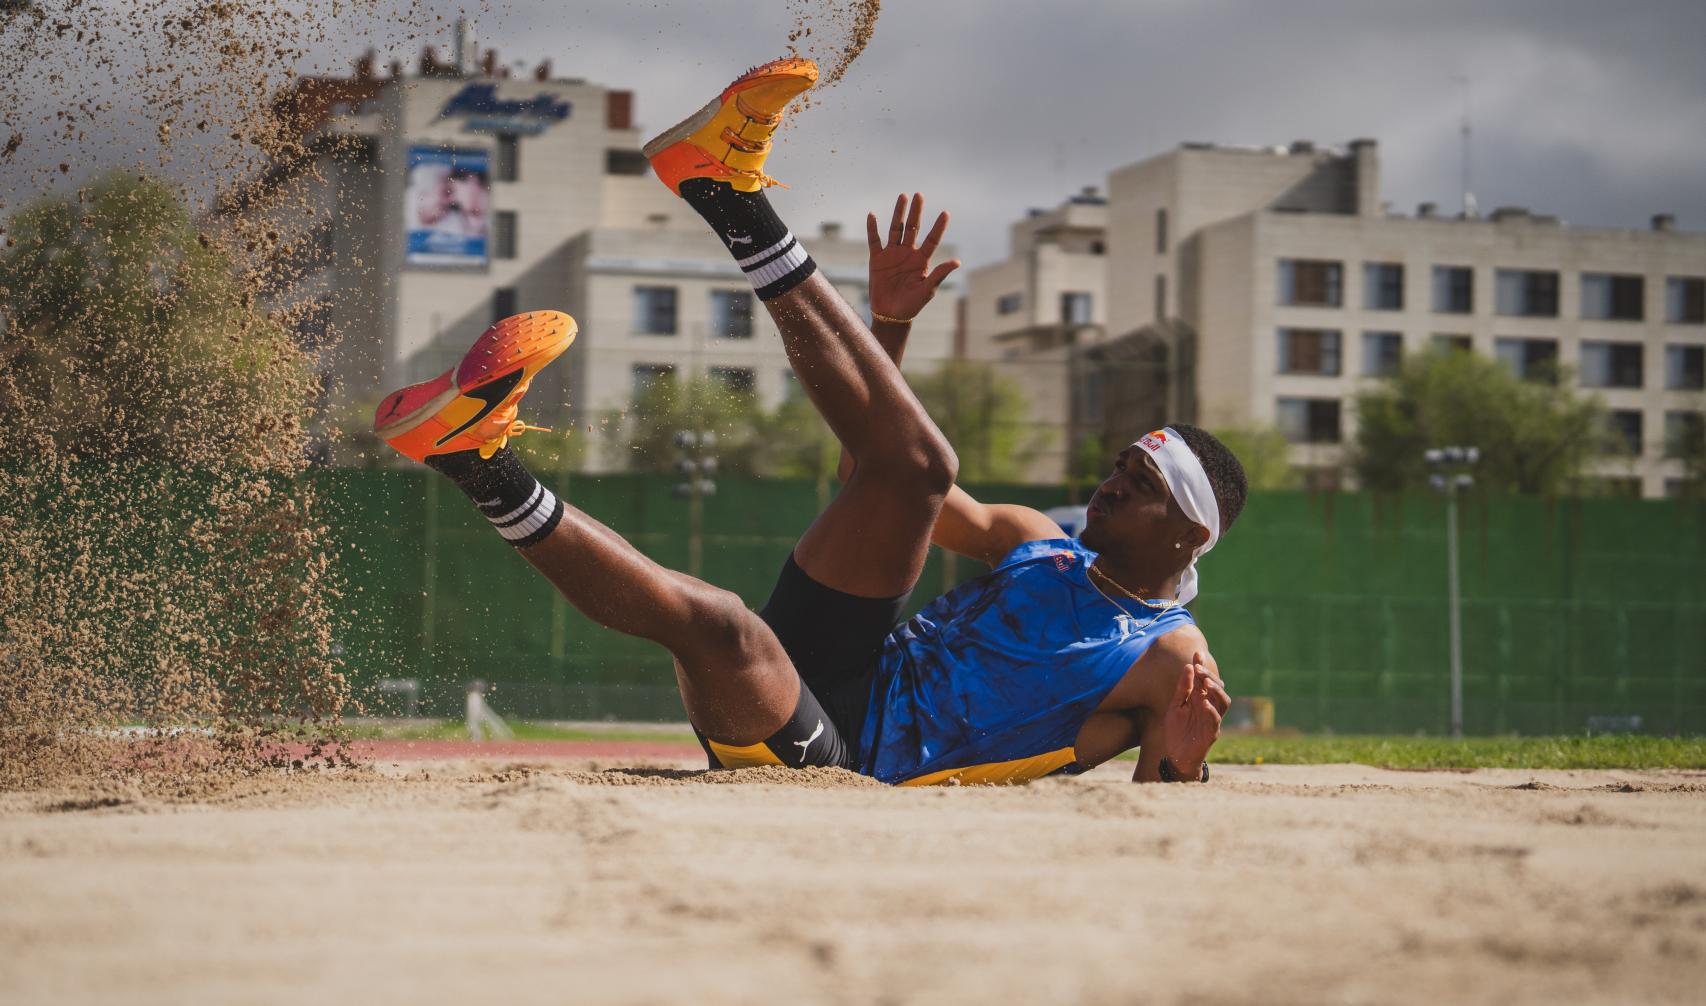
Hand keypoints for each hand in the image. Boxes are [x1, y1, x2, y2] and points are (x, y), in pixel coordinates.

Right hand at [866, 193, 960, 321]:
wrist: (891, 315)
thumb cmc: (912, 305)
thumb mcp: (927, 290)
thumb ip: (939, 274)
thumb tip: (957, 262)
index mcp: (921, 260)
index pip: (932, 239)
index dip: (938, 227)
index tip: (946, 213)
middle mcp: (907, 254)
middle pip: (912, 228)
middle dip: (916, 212)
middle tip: (919, 195)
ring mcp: (892, 255)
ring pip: (895, 229)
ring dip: (899, 214)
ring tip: (902, 197)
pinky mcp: (877, 260)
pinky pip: (874, 241)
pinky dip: (873, 228)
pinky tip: (872, 215)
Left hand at [1157, 651, 1228, 777]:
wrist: (1176, 756)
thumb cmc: (1177, 730)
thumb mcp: (1175, 706)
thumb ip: (1182, 688)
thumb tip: (1188, 667)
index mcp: (1199, 698)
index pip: (1203, 679)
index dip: (1201, 666)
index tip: (1197, 653)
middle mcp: (1209, 706)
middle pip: (1216, 687)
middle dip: (1208, 675)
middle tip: (1198, 668)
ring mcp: (1212, 719)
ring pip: (1223, 701)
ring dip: (1216, 690)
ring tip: (1205, 682)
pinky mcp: (1212, 733)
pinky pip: (1216, 720)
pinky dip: (1211, 711)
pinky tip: (1204, 703)